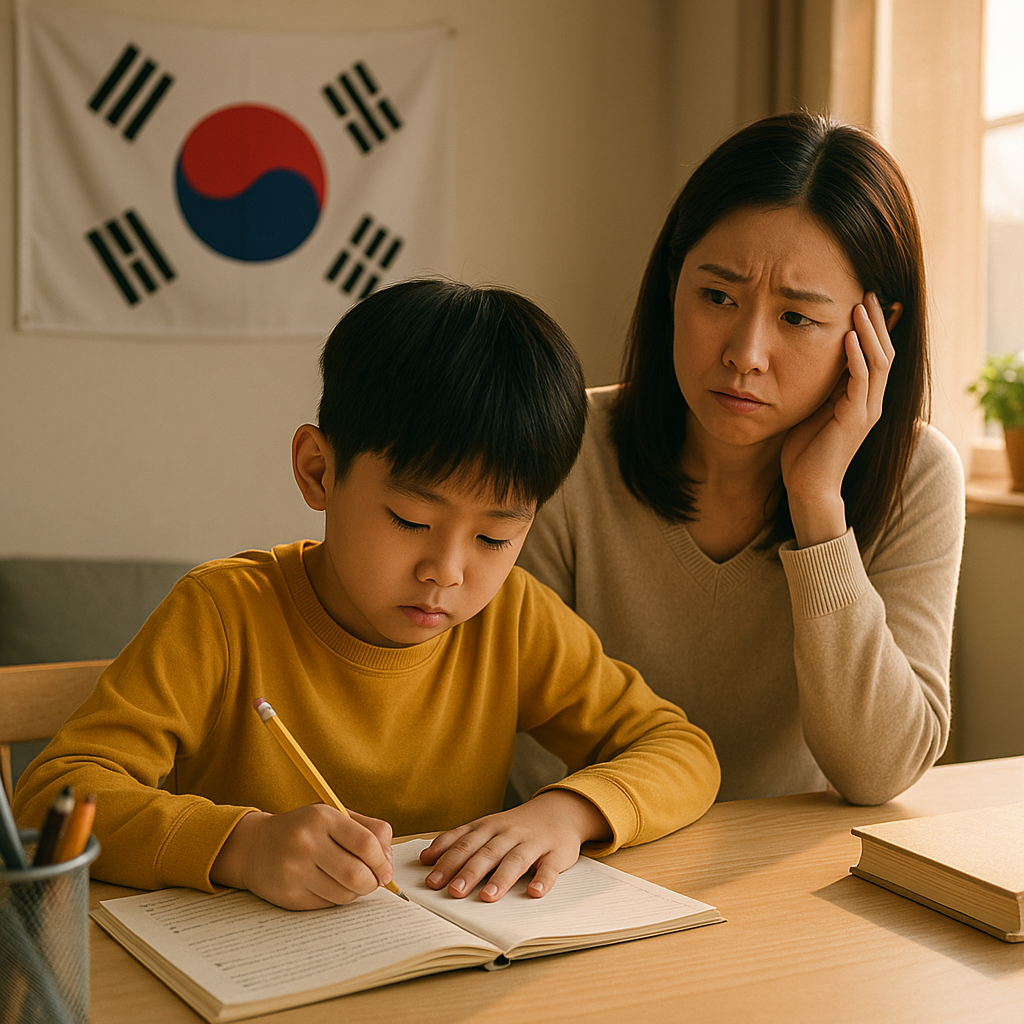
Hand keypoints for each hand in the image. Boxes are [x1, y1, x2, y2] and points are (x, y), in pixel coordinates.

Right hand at [210, 804, 394, 909]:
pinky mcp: (288, 895)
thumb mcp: (335, 816)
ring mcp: (295, 871)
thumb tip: (387, 862)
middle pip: (357, 874)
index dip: (382, 861)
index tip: (386, 871)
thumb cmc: (304, 829)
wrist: (254, 846)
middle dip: (373, 883)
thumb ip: (369, 831)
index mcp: (322, 817)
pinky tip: (328, 886)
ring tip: (350, 881)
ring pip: (344, 894)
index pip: (365, 843)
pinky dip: (336, 899)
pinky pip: (327, 905)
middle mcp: (306, 843)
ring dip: (355, 893)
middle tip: (374, 881)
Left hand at [418, 791, 610, 900]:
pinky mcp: (555, 854)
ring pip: (515, 860)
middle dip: (469, 872)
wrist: (559, 811)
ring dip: (501, 878)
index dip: (447, 861)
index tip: (431, 881)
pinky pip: (549, 868)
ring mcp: (533, 843)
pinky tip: (535, 892)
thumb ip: (458, 840)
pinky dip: (543, 879)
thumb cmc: (515, 826)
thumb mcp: (486, 827)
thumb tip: (426, 858)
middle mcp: (509, 833)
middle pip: (487, 853)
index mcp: (489, 827)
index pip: (465, 844)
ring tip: (487, 897)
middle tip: (453, 892)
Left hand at [780, 292, 898, 546]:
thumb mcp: (811, 408)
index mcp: (862, 398)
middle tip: (868, 291)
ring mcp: (867, 410)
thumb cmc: (805, 450)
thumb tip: (806, 358)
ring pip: (879, 362)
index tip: (867, 299)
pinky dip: (856, 357)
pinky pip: (862, 382)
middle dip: (877, 321)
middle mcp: (871, 401)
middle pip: (884, 351)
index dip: (876, 327)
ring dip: (870, 332)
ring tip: (861, 304)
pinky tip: (848, 337)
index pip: (876, 354)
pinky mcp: (856, 419)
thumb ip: (818, 385)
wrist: (808, 486)